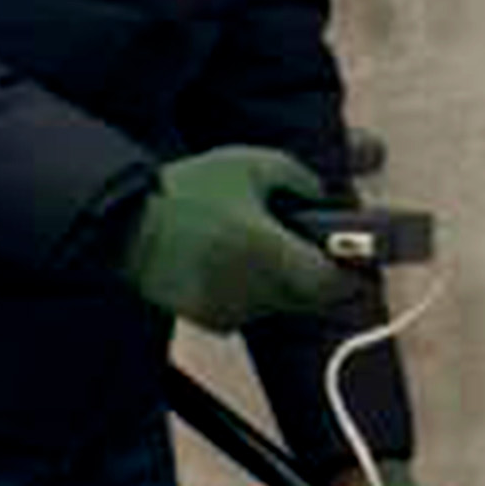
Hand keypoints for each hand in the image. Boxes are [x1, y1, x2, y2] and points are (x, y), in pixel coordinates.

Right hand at [120, 145, 371, 333]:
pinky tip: (230, 260)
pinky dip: (250, 290)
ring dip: (283, 283)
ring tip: (261, 246)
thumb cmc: (189, 191)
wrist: (124, 226)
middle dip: (319, 277)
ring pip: (279, 305)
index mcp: (272, 255)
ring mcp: (232, 311)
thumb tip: (324, 196)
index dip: (353, 277)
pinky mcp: (210, 320)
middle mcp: (257, 292)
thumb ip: (300, 179)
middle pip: (311, 300)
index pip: (334, 286)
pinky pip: (247, 310)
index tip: (360, 264)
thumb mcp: (252, 164)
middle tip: (316, 250)